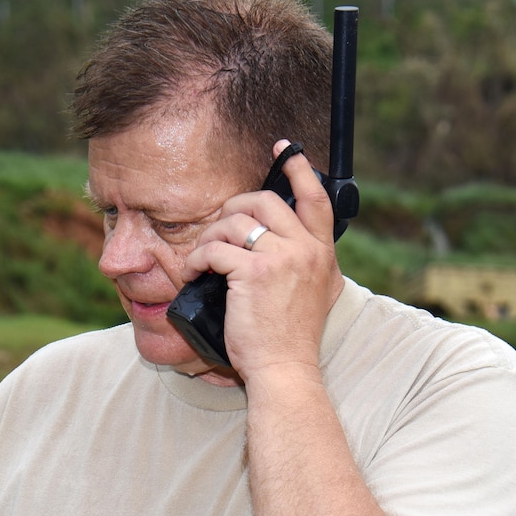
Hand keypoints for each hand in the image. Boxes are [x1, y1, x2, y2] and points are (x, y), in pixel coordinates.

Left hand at [181, 140, 343, 381]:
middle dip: (232, 209)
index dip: (300, 168)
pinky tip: (192, 275)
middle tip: (217, 229)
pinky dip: (196, 260)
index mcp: (323, 254)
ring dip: (209, 238)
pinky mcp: (254, 272)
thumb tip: (284, 241)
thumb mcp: (316, 294)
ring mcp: (283, 259)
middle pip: (264, 201)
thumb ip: (308, 263)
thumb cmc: (290, 338)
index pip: (317, 199)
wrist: (284, 368)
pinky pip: (214, 249)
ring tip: (200, 261)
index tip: (284, 147)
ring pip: (234, 222)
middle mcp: (307, 250)